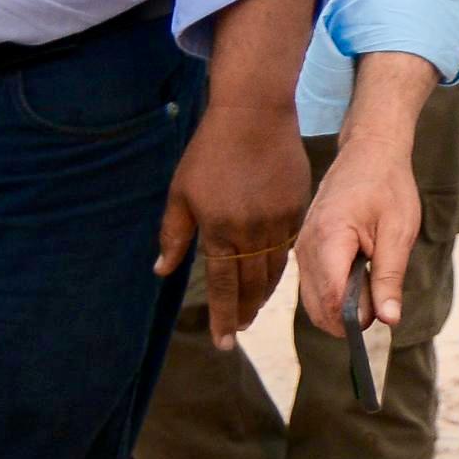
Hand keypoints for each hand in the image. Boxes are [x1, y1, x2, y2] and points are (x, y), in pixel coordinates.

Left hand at [159, 88, 311, 338]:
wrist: (254, 115)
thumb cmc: (209, 152)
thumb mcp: (180, 194)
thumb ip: (173, 236)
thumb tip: (162, 271)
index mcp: (220, 231)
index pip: (224, 287)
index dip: (223, 317)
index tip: (224, 342)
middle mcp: (253, 233)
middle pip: (251, 285)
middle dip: (244, 312)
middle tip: (238, 331)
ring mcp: (278, 221)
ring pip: (273, 270)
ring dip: (262, 293)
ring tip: (253, 309)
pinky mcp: (296, 207)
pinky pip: (288, 246)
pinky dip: (278, 266)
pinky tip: (270, 274)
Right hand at [293, 134, 422, 337]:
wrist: (369, 152)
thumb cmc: (388, 187)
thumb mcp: (399, 232)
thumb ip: (390, 278)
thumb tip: (389, 320)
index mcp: (328, 240)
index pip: (329, 299)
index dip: (352, 319)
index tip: (378, 319)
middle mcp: (305, 247)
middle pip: (317, 305)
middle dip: (347, 317)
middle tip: (380, 302)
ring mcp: (301, 247)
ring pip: (312, 298)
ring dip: (340, 305)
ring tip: (373, 283)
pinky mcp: (304, 248)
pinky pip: (313, 283)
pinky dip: (334, 291)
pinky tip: (359, 275)